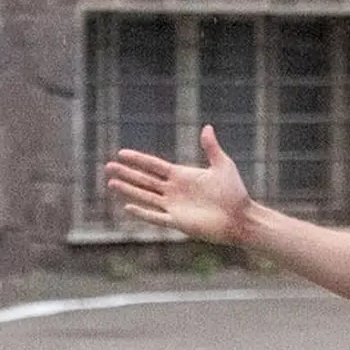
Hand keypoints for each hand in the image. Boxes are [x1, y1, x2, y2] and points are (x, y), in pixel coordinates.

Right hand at [104, 124, 253, 245]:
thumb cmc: (235, 193)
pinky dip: (142, 213)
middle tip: (108, 167)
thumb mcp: (223, 166)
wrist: (241, 218)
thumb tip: (207, 127)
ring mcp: (175, 206)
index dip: (138, 160)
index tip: (121, 153)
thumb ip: (211, 148)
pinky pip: (156, 217)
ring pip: (146, 197)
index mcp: (182, 176)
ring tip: (111, 184)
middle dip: (127, 173)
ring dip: (128, 190)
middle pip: (145, 180)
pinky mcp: (179, 222)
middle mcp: (175, 191)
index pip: (154, 166)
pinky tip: (128, 207)